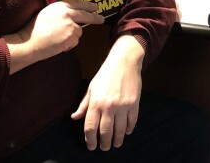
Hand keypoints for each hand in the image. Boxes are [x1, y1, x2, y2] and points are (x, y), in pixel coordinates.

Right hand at [5, 0, 103, 73]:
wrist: (29, 43)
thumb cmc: (34, 29)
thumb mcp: (47, 13)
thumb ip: (61, 12)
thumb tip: (73, 14)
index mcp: (60, 5)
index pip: (78, 3)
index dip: (88, 5)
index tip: (95, 6)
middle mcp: (68, 13)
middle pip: (86, 15)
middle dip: (95, 17)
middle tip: (101, 19)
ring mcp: (71, 25)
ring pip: (79, 31)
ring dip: (73, 35)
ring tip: (58, 38)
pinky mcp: (72, 37)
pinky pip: (74, 41)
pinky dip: (69, 44)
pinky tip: (58, 44)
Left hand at [72, 35, 144, 150]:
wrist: (125, 61)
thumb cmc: (105, 74)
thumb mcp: (91, 88)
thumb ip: (84, 105)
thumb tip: (74, 117)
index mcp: (96, 103)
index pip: (91, 128)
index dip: (90, 140)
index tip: (91, 146)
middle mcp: (109, 106)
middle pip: (105, 132)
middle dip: (104, 143)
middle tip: (105, 148)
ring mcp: (123, 105)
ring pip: (119, 129)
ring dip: (117, 140)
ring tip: (116, 144)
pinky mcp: (134, 103)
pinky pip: (132, 121)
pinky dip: (129, 129)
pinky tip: (126, 132)